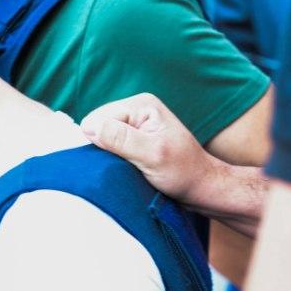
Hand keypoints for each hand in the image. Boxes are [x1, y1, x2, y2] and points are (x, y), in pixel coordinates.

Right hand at [81, 93, 218, 205]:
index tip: (120, 161)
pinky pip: (109, 145)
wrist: (202, 186)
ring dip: (108, 155)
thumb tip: (89, 127)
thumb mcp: (152, 156)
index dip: (101, 142)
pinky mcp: (133, 137)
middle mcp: (136, 108)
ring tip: (128, 167)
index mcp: (140, 105)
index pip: (98, 118)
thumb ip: (121, 139)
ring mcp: (134, 123)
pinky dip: (113, 158)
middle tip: (126, 165)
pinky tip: (126, 167)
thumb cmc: (183, 172)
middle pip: (97, 125)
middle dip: (104, 148)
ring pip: (101, 137)